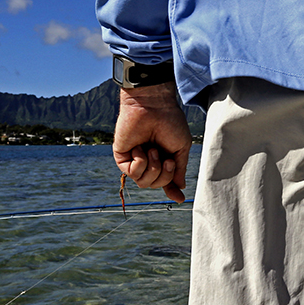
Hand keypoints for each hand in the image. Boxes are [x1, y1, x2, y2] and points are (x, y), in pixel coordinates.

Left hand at [113, 81, 192, 201]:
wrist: (153, 106)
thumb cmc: (170, 121)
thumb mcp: (181, 148)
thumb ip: (179, 169)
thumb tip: (180, 186)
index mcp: (163, 158)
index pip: (165, 180)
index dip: (172, 190)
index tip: (180, 198)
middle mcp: (148, 161)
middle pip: (155, 184)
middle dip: (165, 175)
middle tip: (168, 159)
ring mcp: (134, 159)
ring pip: (143, 182)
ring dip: (153, 168)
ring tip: (153, 150)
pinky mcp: (122, 157)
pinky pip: (132, 173)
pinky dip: (140, 162)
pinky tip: (140, 148)